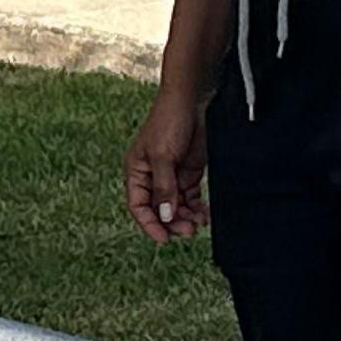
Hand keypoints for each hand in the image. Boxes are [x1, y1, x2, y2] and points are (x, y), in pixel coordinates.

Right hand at [124, 88, 210, 243]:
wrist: (192, 101)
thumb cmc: (168, 121)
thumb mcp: (163, 156)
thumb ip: (164, 188)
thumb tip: (164, 216)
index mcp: (136, 171)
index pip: (138, 205)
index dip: (149, 223)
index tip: (163, 238)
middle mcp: (152, 177)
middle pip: (158, 210)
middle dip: (172, 222)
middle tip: (188, 230)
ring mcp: (171, 176)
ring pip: (176, 207)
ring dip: (186, 218)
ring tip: (198, 223)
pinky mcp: (188, 174)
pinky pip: (190, 199)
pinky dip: (196, 208)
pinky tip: (203, 214)